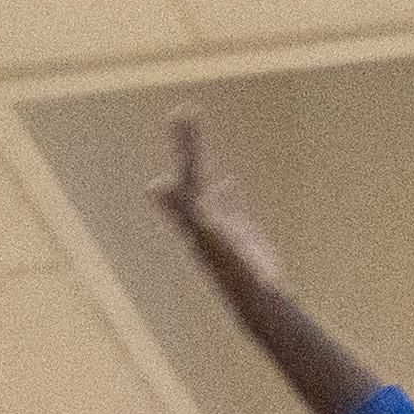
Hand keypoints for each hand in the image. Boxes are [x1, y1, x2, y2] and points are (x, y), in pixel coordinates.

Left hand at [152, 110, 287, 294]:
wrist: (257, 301)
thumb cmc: (232, 271)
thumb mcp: (205, 234)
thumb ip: (182, 207)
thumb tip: (156, 184)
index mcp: (193, 214)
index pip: (185, 171)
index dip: (184, 143)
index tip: (183, 112)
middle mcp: (203, 218)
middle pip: (192, 173)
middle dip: (188, 144)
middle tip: (186, 112)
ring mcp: (221, 225)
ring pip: (208, 187)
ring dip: (202, 164)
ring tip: (196, 143)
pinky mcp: (240, 234)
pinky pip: (231, 204)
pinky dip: (228, 191)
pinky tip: (230, 181)